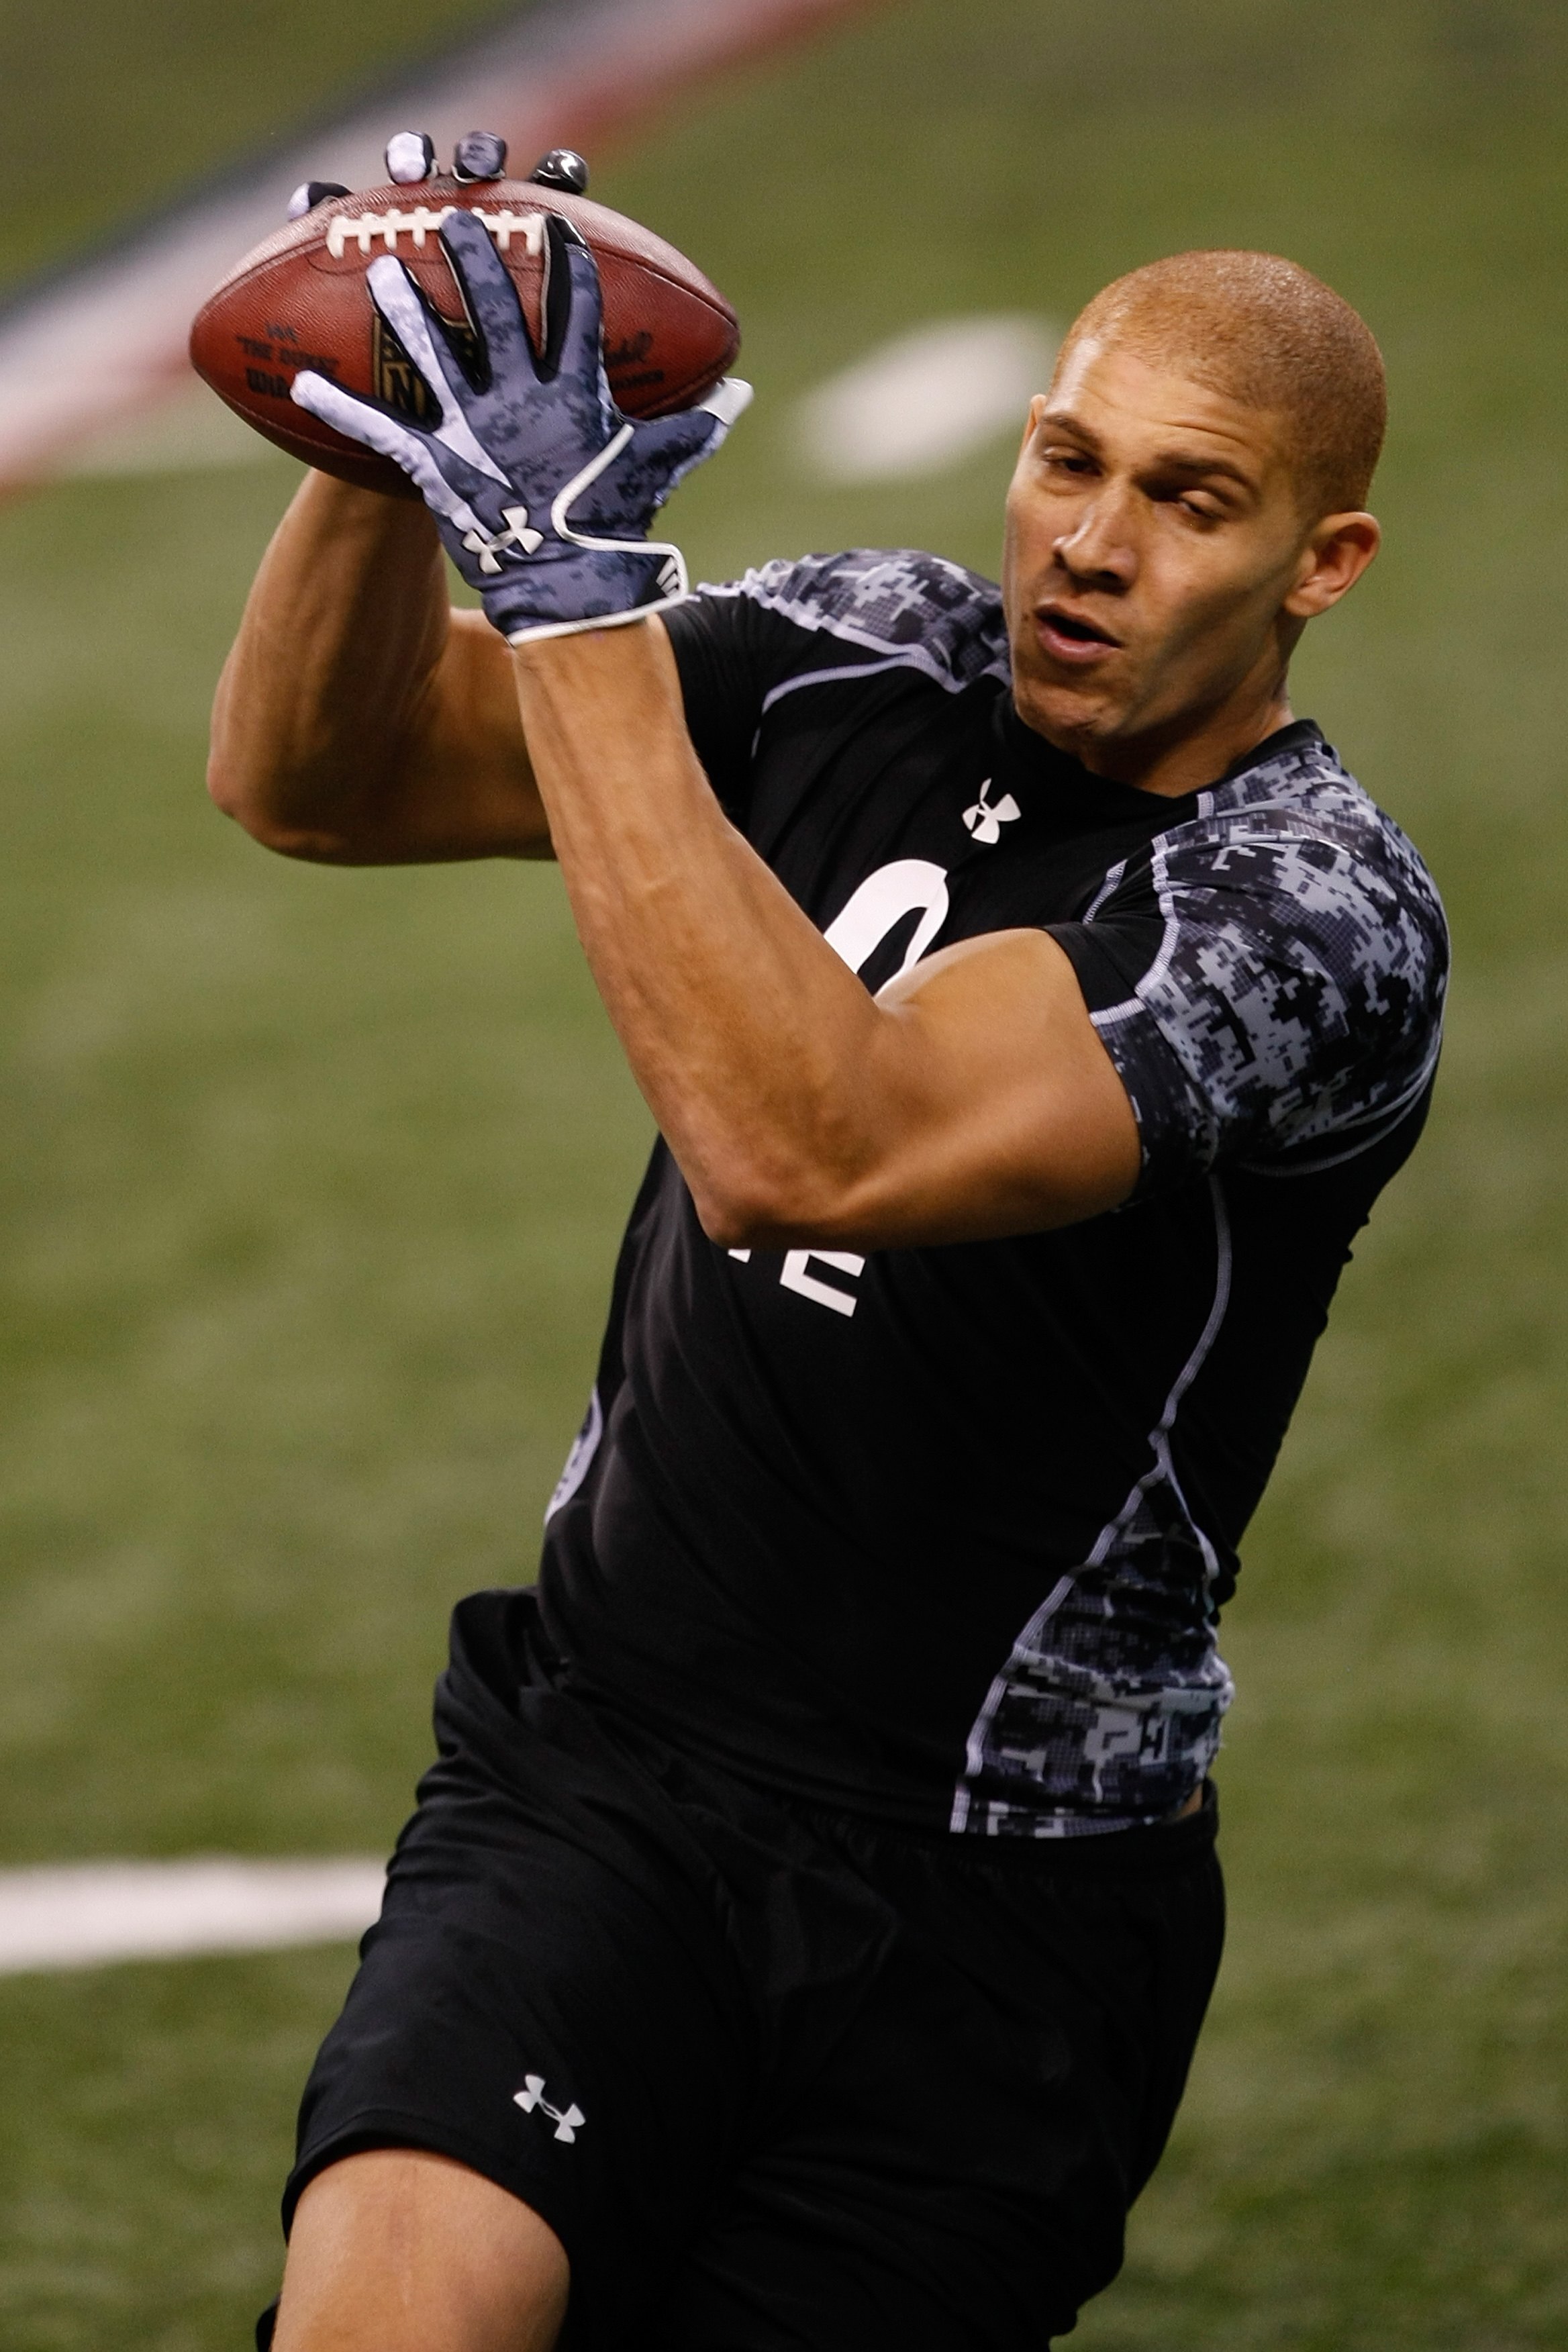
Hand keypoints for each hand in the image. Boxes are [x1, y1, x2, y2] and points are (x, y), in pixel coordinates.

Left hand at [290, 210, 749, 642]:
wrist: (575, 594)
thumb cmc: (618, 532)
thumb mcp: (659, 470)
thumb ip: (693, 427)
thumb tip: (739, 396)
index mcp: (577, 394)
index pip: (576, 310)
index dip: (566, 262)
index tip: (554, 222)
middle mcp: (523, 399)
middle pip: (497, 310)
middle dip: (475, 256)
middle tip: (450, 216)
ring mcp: (476, 430)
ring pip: (434, 353)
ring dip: (404, 308)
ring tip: (378, 267)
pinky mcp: (438, 467)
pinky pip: (381, 432)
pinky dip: (339, 409)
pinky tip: (300, 385)